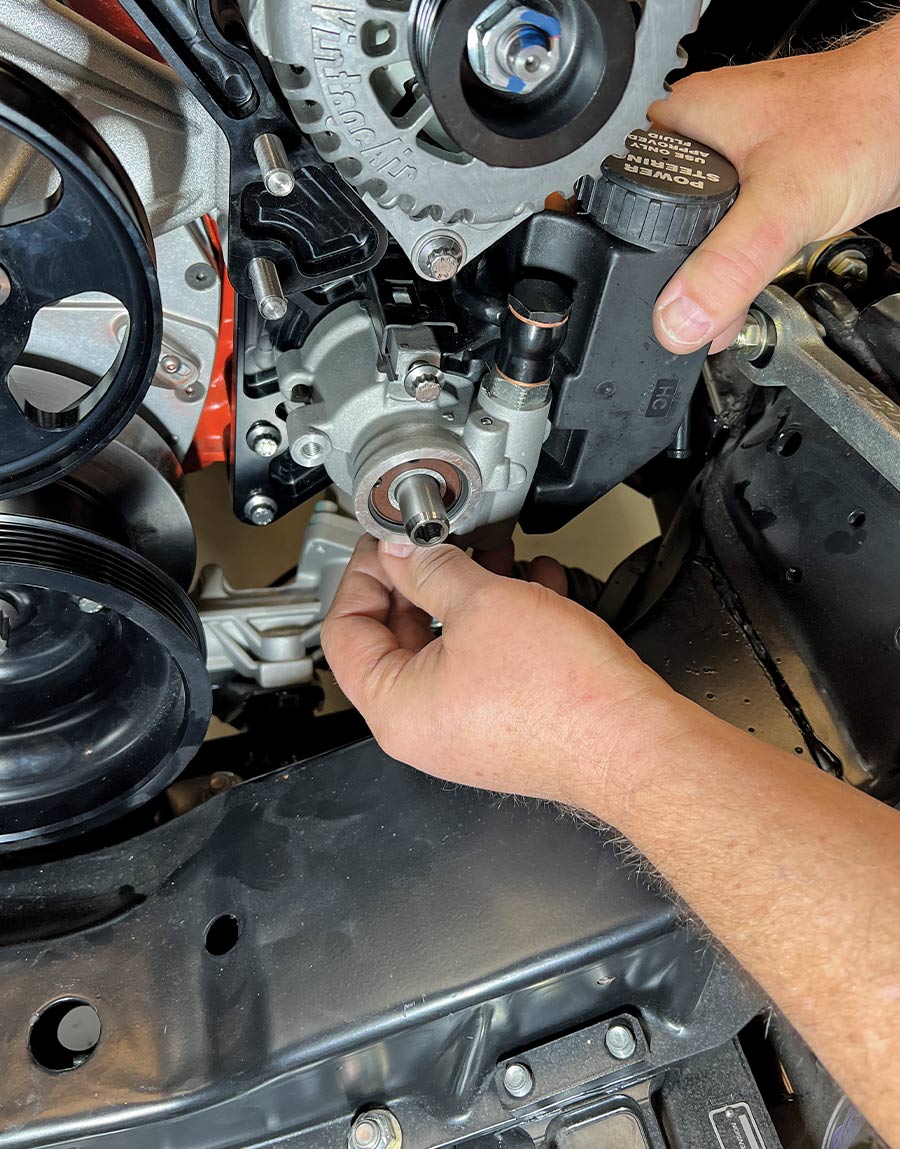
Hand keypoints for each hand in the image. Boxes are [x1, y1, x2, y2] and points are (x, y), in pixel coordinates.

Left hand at [321, 536, 675, 811]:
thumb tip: (403, 552)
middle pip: (395, 637)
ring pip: (446, 645)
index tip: (387, 545)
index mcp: (395, 709)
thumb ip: (429, 568)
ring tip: (499, 561)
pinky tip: (534, 591)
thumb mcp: (483, 604)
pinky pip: (482, 664)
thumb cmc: (564, 697)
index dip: (364, 575)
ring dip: (470, 595)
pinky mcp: (501, 726)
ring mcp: (462, 730)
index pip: (344, 630)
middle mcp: (422, 728)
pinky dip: (499, 623)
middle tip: (442, 545)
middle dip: (424, 580)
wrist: (633, 742)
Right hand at [650, 19, 899, 353]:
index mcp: (687, 121)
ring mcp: (742, 154)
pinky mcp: (774, 175)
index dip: (641, 255)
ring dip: (720, 270)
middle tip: (698, 311)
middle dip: (684, 274)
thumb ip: (726, 268)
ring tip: (726, 303)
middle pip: (669, 221)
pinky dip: (749, 259)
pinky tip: (757, 278)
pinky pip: (745, 228)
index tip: (657, 302)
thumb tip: (676, 321)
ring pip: (709, 228)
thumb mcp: (781, 205)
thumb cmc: (864, 117)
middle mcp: (708, 134)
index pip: (633, 198)